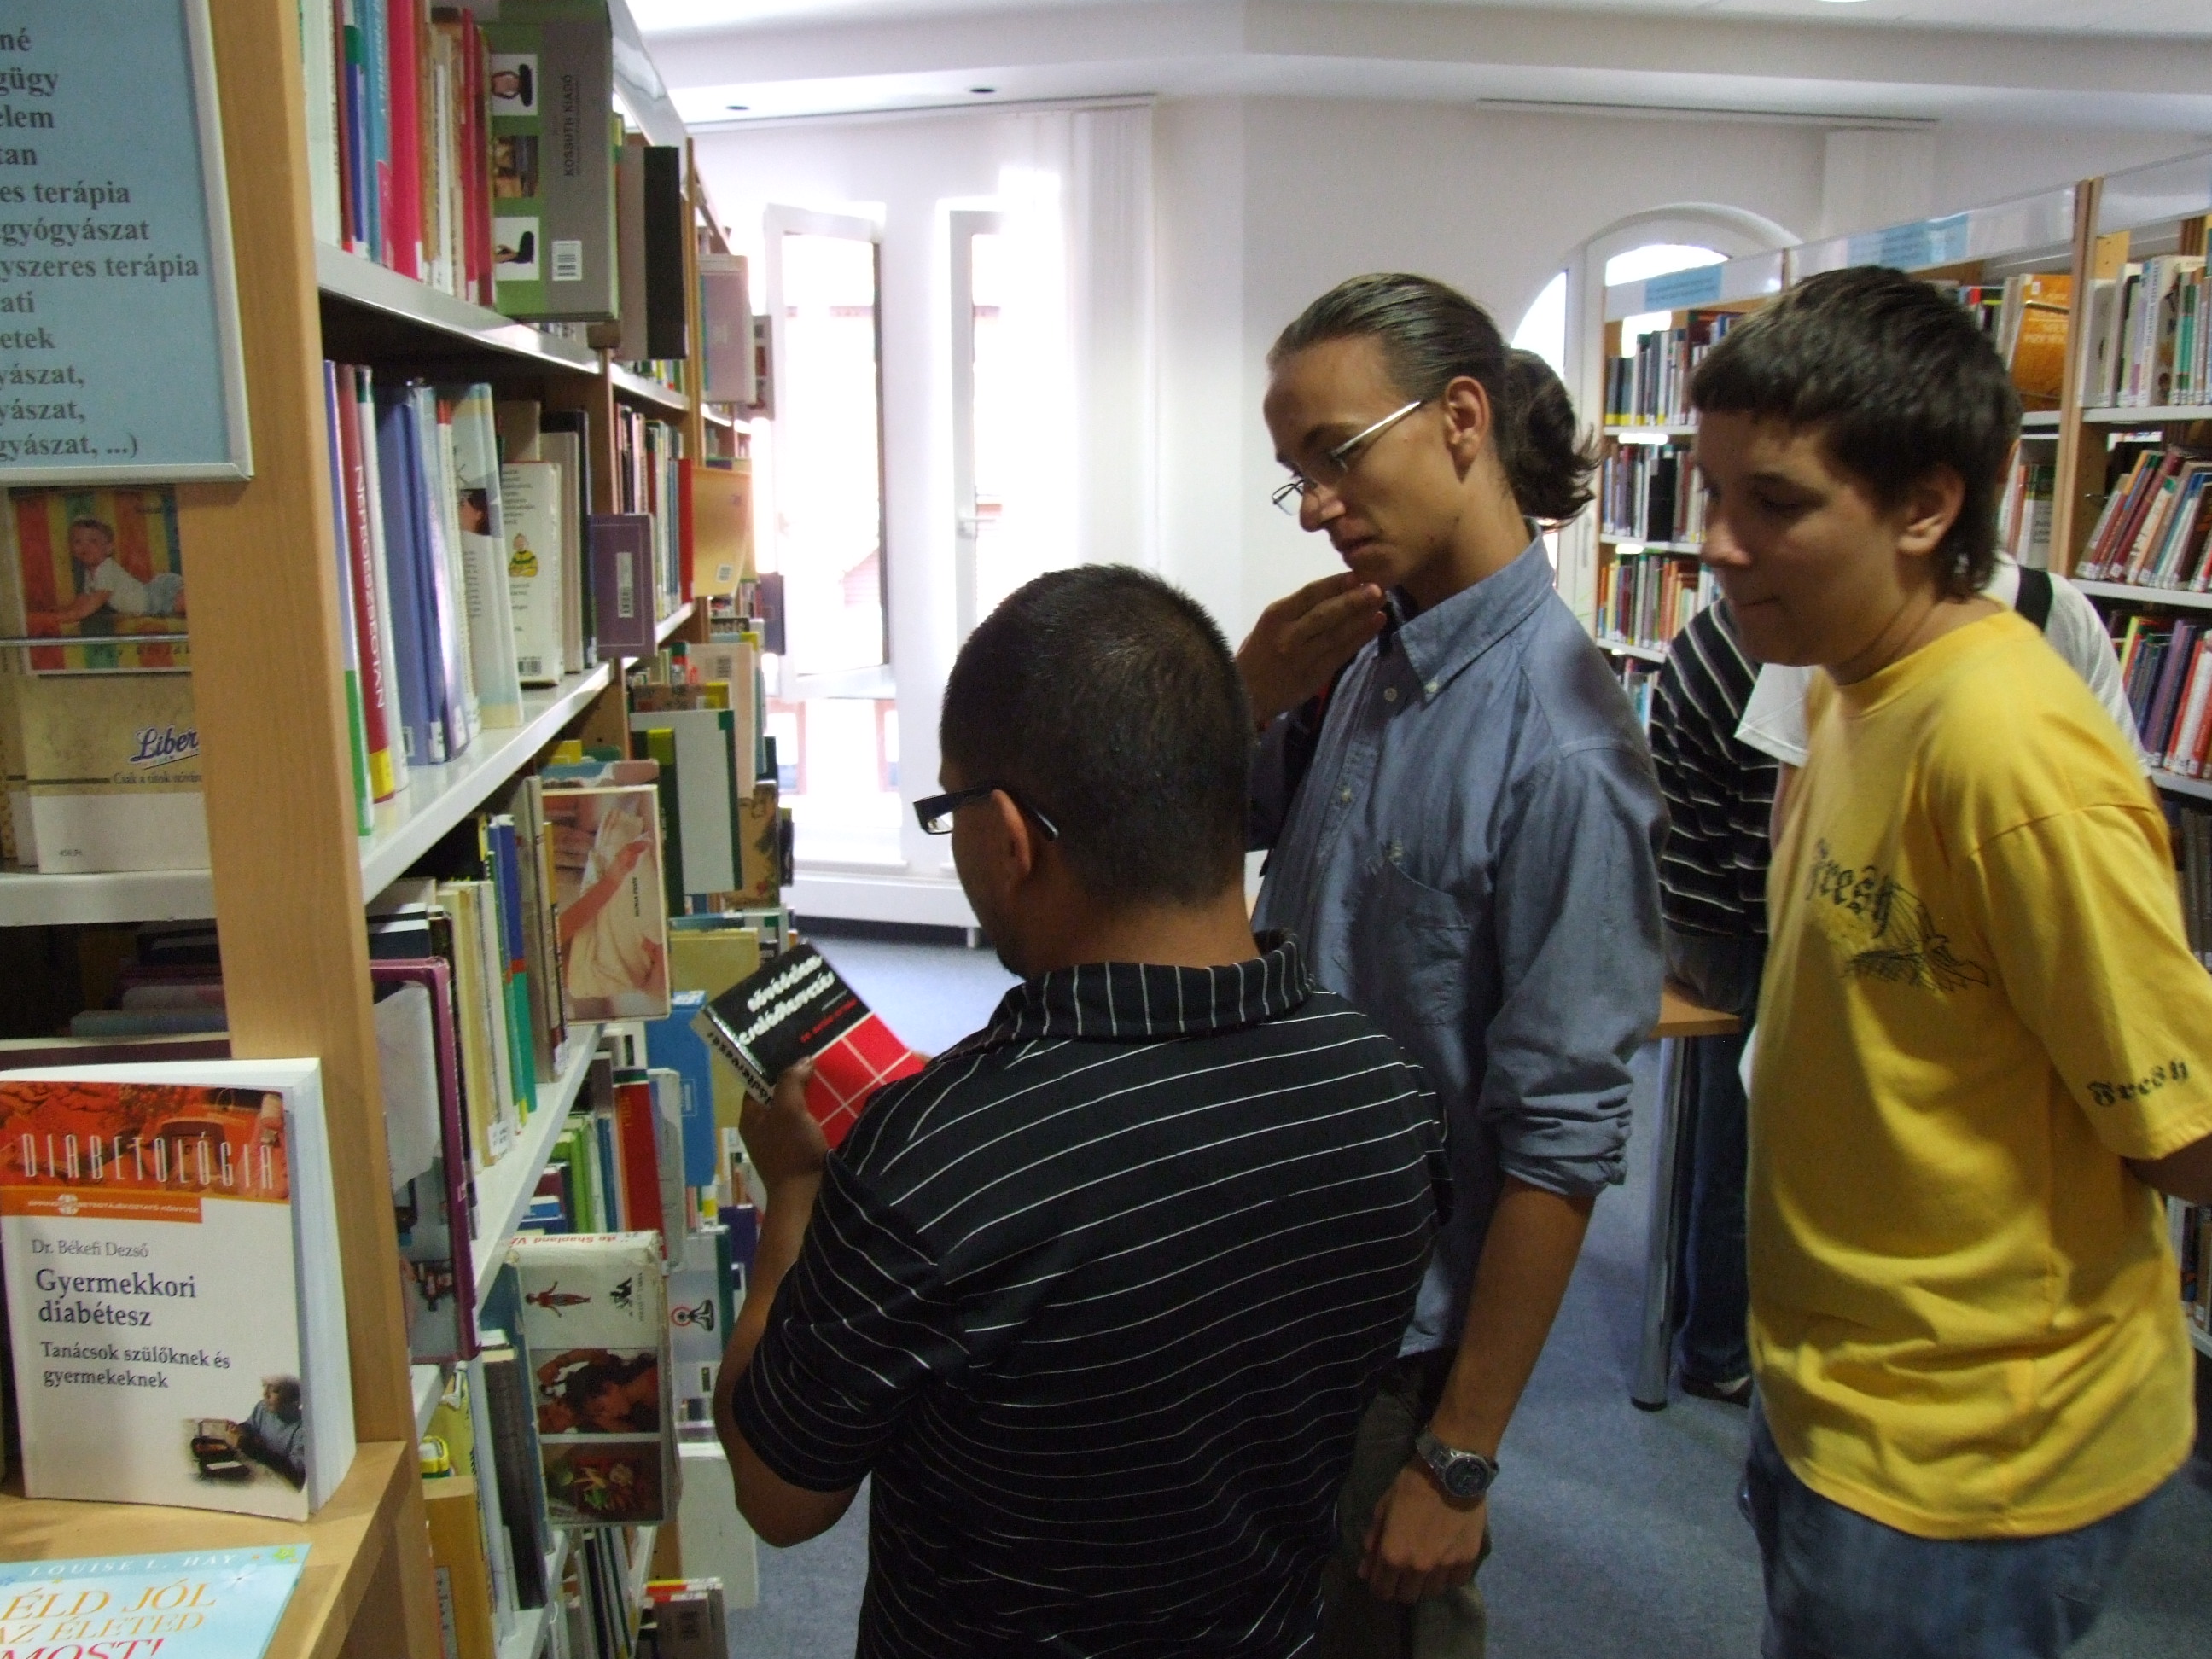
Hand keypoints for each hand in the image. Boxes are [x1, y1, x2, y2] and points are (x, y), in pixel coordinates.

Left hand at [740, 1060, 829, 1189]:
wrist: (808, 1197)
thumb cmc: (792, 1151)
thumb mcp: (788, 1110)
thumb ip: (790, 1081)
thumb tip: (802, 1060)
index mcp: (751, 1118)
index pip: (756, 1082)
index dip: (772, 1064)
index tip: (793, 1047)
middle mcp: (764, 1129)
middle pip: (778, 1095)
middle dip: (797, 1078)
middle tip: (817, 1057)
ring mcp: (783, 1142)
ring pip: (796, 1109)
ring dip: (811, 1096)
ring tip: (831, 1075)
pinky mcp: (801, 1152)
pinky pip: (809, 1124)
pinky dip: (821, 1113)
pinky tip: (838, 1102)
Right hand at [1236, 574, 1386, 727]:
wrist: (1244, 695)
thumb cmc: (1256, 655)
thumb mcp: (1267, 626)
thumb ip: (1295, 612)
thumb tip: (1333, 593)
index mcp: (1275, 617)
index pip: (1309, 594)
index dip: (1335, 584)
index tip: (1357, 574)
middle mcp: (1288, 635)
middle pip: (1325, 614)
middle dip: (1353, 600)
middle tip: (1377, 588)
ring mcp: (1301, 657)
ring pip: (1336, 634)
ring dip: (1361, 618)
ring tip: (1381, 604)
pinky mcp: (1313, 676)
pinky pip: (1340, 654)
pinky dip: (1359, 638)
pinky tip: (1375, 624)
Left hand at [1359, 1462, 1486, 1603]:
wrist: (1449, 1471)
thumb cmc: (1410, 1486)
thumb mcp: (1383, 1509)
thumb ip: (1372, 1543)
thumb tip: (1364, 1572)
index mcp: (1393, 1555)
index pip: (1382, 1591)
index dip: (1379, 1585)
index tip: (1383, 1576)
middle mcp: (1418, 1567)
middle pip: (1407, 1596)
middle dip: (1401, 1586)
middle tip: (1404, 1569)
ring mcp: (1444, 1566)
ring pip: (1431, 1591)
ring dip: (1426, 1582)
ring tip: (1427, 1562)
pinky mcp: (1467, 1560)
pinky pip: (1455, 1582)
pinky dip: (1449, 1575)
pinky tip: (1446, 1558)